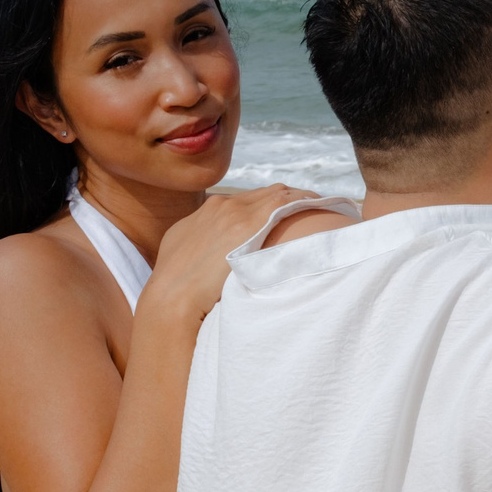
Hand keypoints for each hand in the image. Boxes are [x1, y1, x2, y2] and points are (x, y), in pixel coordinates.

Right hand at [140, 183, 311, 327]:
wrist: (171, 297)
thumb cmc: (176, 291)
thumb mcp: (184, 260)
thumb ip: (202, 251)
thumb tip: (215, 260)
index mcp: (206, 213)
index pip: (245, 203)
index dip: (266, 209)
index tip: (283, 219)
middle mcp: (220, 206)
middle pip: (262, 196)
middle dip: (285, 202)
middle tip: (309, 213)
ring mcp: (234, 211)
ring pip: (275, 194)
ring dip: (297, 200)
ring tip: (320, 208)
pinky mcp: (248, 223)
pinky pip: (283, 201)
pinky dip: (302, 200)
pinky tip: (319, 205)